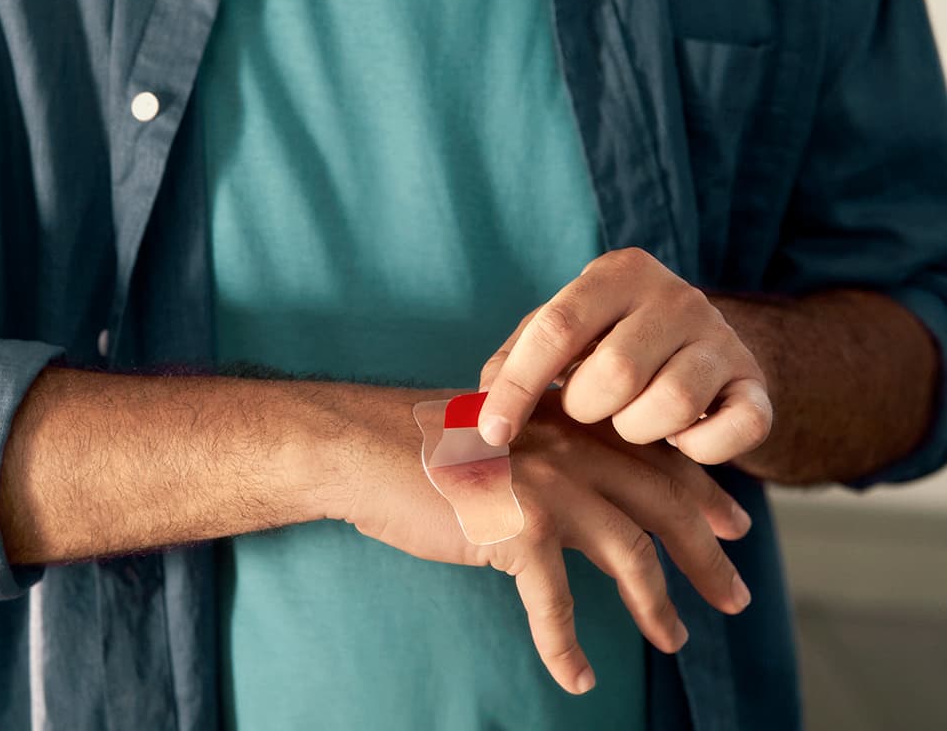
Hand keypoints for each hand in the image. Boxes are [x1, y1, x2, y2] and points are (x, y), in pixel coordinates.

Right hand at [333, 389, 752, 694]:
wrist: (363, 444)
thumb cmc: (422, 443)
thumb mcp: (499, 432)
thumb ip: (544, 452)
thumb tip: (577, 492)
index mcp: (568, 423)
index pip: (654, 457)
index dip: (700, 493)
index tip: (733, 524)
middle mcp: (569, 448)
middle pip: (661, 503)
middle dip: (706, 553)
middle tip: (737, 595)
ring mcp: (545, 485)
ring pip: (630, 552)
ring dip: (658, 605)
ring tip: (677, 641)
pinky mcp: (514, 529)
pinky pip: (555, 603)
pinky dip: (568, 647)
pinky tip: (576, 678)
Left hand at [476, 248, 772, 465]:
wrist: (699, 342)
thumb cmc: (609, 339)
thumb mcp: (562, 333)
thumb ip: (516, 359)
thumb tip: (478, 411)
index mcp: (618, 273)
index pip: (557, 328)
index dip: (519, 386)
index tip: (492, 433)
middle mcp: (676, 296)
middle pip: (614, 372)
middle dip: (586, 408)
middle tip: (587, 410)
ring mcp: (721, 338)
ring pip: (669, 405)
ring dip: (637, 431)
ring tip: (630, 419)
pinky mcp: (756, 385)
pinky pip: (731, 433)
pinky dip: (697, 450)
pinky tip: (679, 439)